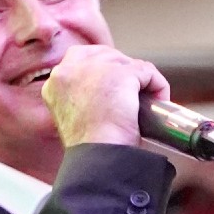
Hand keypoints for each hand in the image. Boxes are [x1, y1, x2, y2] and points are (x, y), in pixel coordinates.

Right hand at [41, 44, 169, 150]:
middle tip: (132, 99)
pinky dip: (158, 87)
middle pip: (108, 56)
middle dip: (124, 74)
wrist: (97, 158)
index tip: (114, 90)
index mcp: (55, 82)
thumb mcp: (72, 118)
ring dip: (141, 82)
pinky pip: (148, 72)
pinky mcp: (121, 74)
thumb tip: (104, 93)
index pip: (82, 58)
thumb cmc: (89, 150)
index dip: (103, 71)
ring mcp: (96, 69)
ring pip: (129, 64)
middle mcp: (70, 69)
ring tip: (145, 105)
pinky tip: (157, 104)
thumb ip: (81, 98)